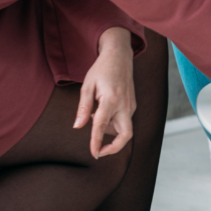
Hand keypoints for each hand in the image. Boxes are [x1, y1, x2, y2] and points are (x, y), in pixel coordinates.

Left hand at [74, 27, 136, 158]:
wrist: (120, 56)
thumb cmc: (102, 69)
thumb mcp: (87, 86)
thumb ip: (83, 108)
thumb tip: (77, 127)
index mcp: (110, 100)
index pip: (101, 126)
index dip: (96, 142)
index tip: (93, 154)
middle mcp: (124, 105)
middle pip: (126, 135)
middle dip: (114, 148)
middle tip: (99, 151)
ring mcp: (130, 105)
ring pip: (124, 129)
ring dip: (110, 132)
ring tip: (94, 117)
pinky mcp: (132, 104)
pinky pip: (125, 121)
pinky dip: (113, 123)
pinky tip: (102, 112)